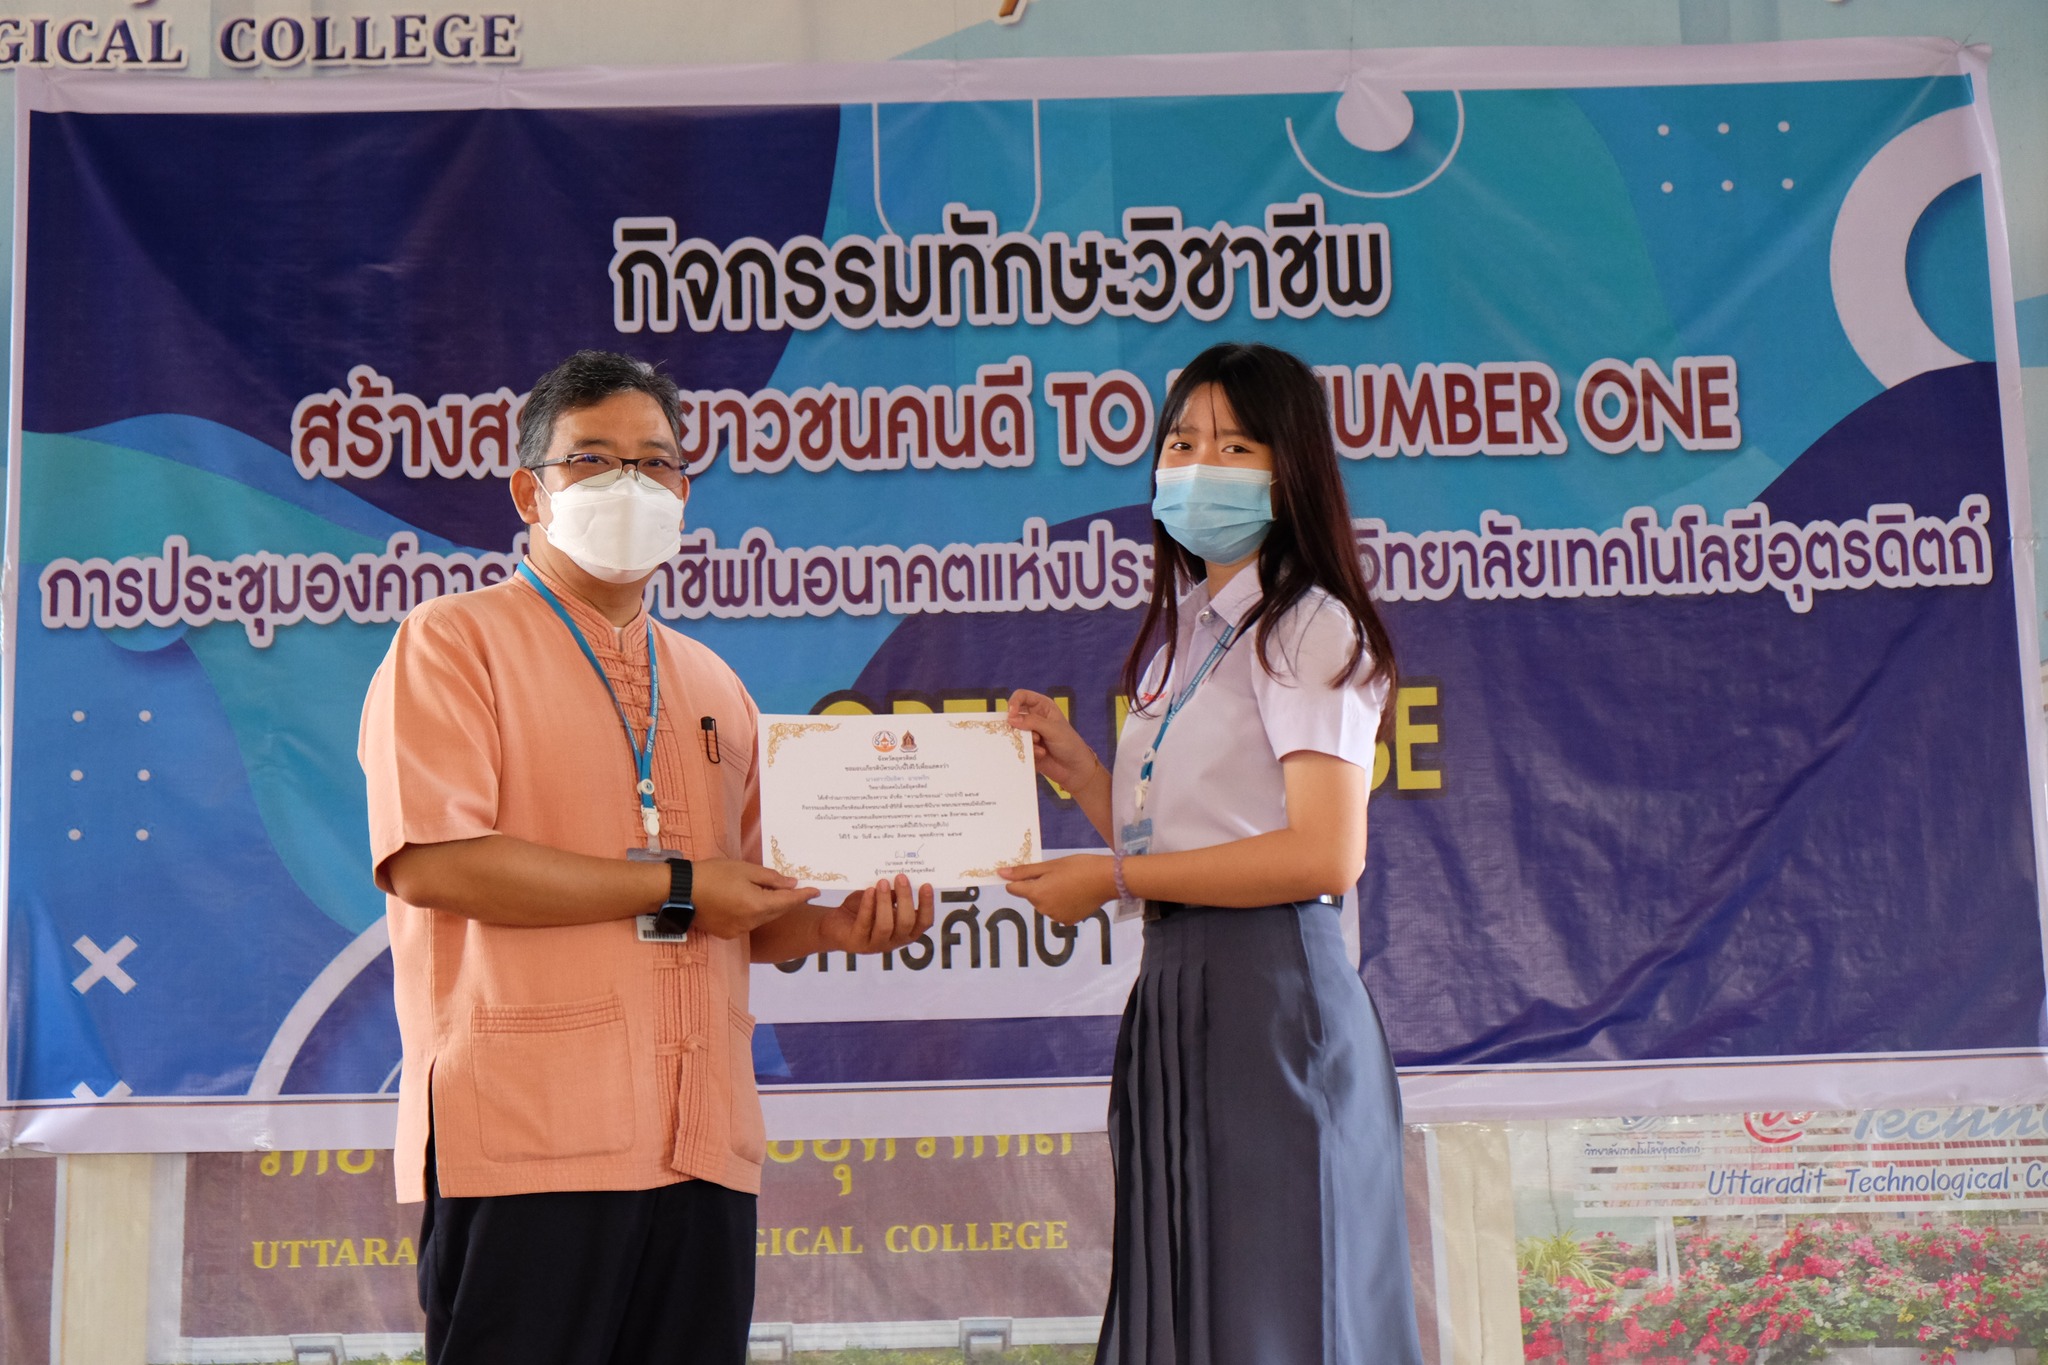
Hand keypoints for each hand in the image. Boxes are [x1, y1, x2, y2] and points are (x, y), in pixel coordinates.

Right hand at [691, 859, 820, 938]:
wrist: (680, 891)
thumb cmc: (712, 874)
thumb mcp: (744, 869)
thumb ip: (770, 878)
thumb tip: (791, 883)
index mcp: (757, 905)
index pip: (787, 901)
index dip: (802, 895)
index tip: (816, 890)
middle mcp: (750, 923)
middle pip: (776, 912)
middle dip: (786, 900)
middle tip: (796, 888)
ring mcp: (738, 931)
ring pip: (762, 918)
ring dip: (769, 907)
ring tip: (769, 892)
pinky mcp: (726, 934)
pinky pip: (748, 924)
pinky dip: (753, 913)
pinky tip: (748, 902)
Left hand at [817, 875, 935, 954]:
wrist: (833, 924)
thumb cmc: (862, 909)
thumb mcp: (881, 899)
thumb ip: (893, 894)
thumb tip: (902, 879)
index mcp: (905, 931)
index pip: (924, 922)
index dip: (927, 905)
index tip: (926, 885)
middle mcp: (894, 941)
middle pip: (906, 924)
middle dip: (905, 899)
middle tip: (901, 877)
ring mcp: (875, 945)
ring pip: (886, 926)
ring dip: (885, 903)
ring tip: (882, 882)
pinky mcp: (857, 942)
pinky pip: (864, 924)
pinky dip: (868, 906)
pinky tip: (869, 891)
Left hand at [999, 854, 1115, 924]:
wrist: (1107, 880)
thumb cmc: (1078, 867)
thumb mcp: (1049, 865)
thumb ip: (1024, 872)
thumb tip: (1001, 873)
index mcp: (1036, 893)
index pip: (1014, 889)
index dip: (1020, 879)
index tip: (1031, 872)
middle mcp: (1043, 909)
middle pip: (1031, 896)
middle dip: (1039, 886)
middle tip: (1058, 874)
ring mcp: (1056, 917)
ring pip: (1044, 903)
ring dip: (1051, 895)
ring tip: (1069, 883)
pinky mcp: (1068, 921)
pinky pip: (1057, 911)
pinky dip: (1062, 903)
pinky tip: (1075, 894)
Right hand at [1007, 689, 1104, 796]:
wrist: (1074, 769)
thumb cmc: (1070, 744)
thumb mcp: (1053, 730)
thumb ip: (1033, 722)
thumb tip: (1011, 719)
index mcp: (1042, 706)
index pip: (1022, 696)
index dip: (1013, 702)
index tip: (1011, 715)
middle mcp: (1033, 717)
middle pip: (1013, 715)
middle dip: (1018, 726)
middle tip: (1029, 736)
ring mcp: (1029, 733)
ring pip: (1014, 732)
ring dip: (1025, 740)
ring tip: (1040, 746)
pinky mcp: (1026, 747)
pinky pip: (1017, 746)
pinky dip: (1028, 750)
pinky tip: (1042, 754)